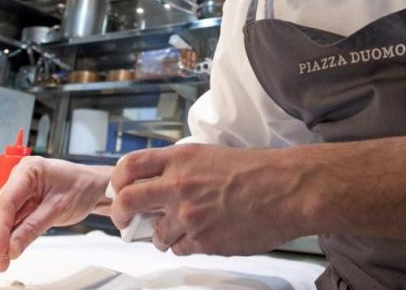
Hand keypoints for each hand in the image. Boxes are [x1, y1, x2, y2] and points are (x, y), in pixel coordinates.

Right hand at [0, 157, 111, 271]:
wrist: (93, 186)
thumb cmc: (81, 188)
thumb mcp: (59, 210)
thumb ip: (33, 228)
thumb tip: (11, 248)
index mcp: (29, 170)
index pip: (6, 202)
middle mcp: (19, 176)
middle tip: (3, 260)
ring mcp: (18, 187)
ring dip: (2, 236)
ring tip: (7, 257)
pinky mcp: (21, 199)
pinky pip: (9, 218)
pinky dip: (9, 233)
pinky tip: (13, 246)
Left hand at [109, 144, 305, 255]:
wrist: (287, 189)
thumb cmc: (256, 170)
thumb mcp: (208, 155)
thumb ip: (178, 169)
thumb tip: (154, 186)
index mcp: (179, 159)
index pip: (129, 166)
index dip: (118, 181)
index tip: (118, 190)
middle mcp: (178, 185)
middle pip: (128, 201)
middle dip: (121, 215)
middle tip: (125, 222)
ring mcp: (189, 215)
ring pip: (156, 234)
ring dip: (161, 236)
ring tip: (178, 230)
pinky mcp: (203, 240)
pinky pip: (179, 249)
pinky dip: (183, 246)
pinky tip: (199, 236)